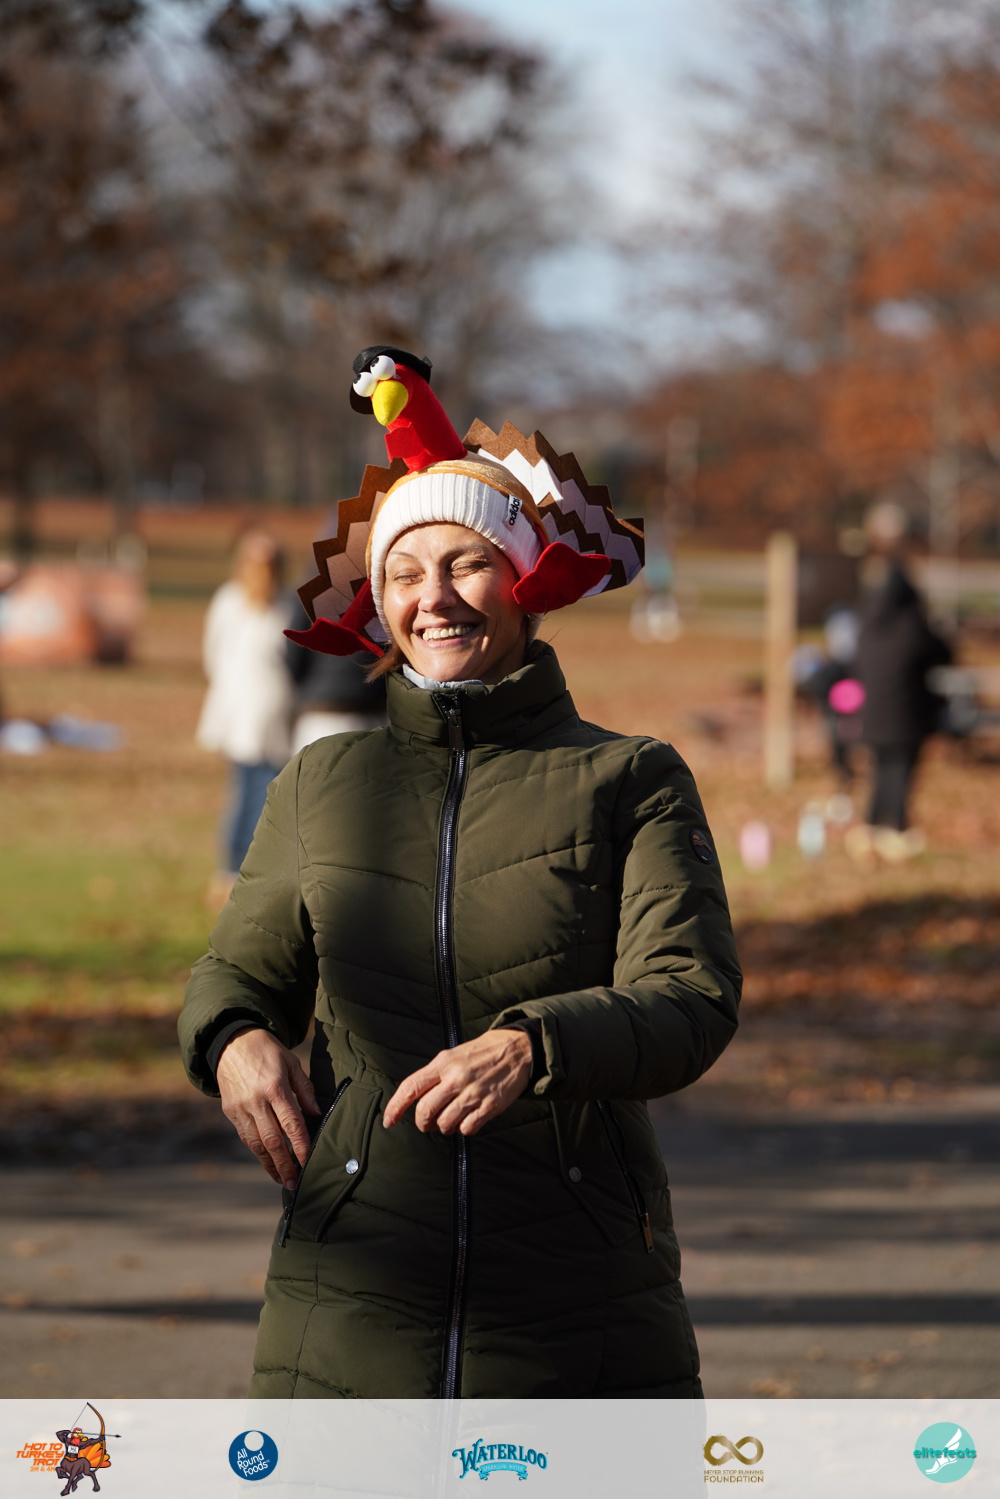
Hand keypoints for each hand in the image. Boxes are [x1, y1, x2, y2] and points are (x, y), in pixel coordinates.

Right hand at [216, 1027, 319, 1187]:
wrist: (231, 1042)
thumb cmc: (267, 1051)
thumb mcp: (291, 1062)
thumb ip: (304, 1089)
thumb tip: (316, 1113)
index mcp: (274, 1086)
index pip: (290, 1122)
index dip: (300, 1144)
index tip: (308, 1161)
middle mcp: (256, 1100)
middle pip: (272, 1140)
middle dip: (285, 1164)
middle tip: (295, 1182)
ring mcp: (240, 1108)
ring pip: (256, 1143)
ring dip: (270, 1164)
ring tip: (283, 1179)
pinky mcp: (230, 1111)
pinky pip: (245, 1137)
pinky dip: (257, 1152)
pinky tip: (267, 1162)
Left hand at [382, 1028, 531, 1136]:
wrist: (518, 1049)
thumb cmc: (483, 1052)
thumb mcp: (454, 1055)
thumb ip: (435, 1075)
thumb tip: (418, 1099)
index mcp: (443, 1063)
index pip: (411, 1087)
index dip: (396, 1106)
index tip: (389, 1120)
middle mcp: (456, 1078)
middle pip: (425, 1111)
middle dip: (423, 1123)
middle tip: (428, 1124)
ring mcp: (474, 1093)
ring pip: (445, 1123)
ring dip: (444, 1127)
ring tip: (451, 1119)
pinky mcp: (490, 1105)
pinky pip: (467, 1128)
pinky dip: (464, 1129)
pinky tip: (468, 1119)